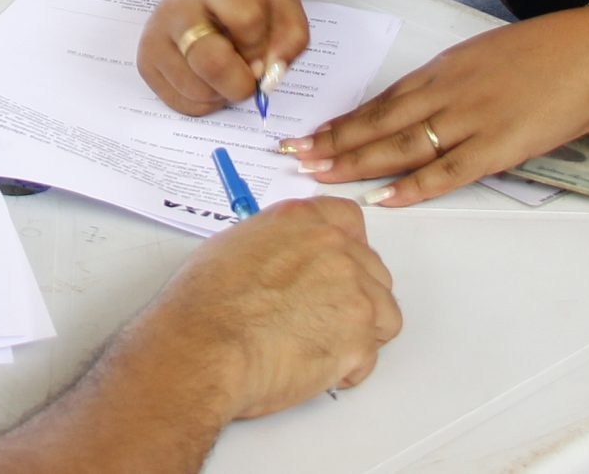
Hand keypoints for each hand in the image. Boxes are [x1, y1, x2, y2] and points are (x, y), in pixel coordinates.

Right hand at [129, 198, 400, 418]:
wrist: (205, 347)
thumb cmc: (205, 306)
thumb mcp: (235, 247)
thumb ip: (278, 246)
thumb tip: (288, 262)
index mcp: (303, 220)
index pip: (348, 221)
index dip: (347, 249)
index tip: (340, 267)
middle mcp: (334, 247)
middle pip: (372, 270)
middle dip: (354, 296)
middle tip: (321, 318)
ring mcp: (353, 291)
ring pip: (383, 313)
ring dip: (358, 332)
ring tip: (319, 346)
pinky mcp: (360, 336)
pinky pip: (370, 356)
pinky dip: (349, 367)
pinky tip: (316, 368)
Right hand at [139, 0, 311, 116]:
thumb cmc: (243, 0)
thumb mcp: (279, 2)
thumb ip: (292, 34)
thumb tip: (270, 75)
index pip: (246, 18)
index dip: (261, 42)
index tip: (260, 43)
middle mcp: (176, 9)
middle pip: (212, 63)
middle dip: (242, 81)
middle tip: (249, 73)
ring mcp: (154, 39)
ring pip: (200, 92)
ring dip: (225, 93)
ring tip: (225, 69)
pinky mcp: (145, 66)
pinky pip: (186, 106)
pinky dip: (208, 102)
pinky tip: (208, 78)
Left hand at [279, 10, 588, 208]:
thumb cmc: (550, 53)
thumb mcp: (489, 55)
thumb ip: (457, 80)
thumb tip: (431, 102)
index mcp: (444, 68)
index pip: (381, 99)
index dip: (343, 120)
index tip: (310, 134)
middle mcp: (447, 91)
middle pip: (378, 121)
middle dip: (332, 141)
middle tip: (292, 157)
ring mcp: (470, 118)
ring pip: (401, 144)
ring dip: (356, 162)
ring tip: (320, 175)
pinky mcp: (498, 145)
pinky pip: (447, 171)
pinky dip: (414, 186)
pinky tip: (384, 198)